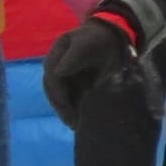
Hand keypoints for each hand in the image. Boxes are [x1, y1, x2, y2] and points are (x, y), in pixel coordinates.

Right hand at [43, 12, 139, 128]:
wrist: (113, 38)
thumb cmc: (99, 38)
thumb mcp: (87, 43)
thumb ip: (73, 57)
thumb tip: (58, 73)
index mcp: (56, 55)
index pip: (52, 76)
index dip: (58, 91)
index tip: (65, 104)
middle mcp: (57, 68)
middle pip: (54, 91)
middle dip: (62, 107)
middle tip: (71, 122)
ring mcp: (66, 78)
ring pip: (62, 98)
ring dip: (68, 112)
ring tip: (77, 126)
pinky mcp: (76, 85)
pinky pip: (72, 100)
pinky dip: (76, 111)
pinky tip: (82, 123)